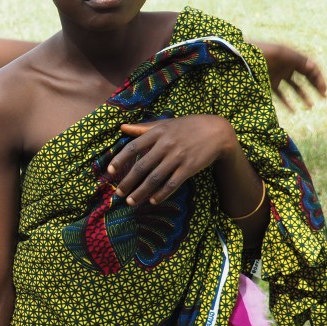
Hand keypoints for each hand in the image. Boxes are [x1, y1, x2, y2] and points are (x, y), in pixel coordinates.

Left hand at [108, 116, 236, 206]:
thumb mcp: (165, 123)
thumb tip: (122, 127)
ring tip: (131, 202)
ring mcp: (177, 157)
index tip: (109, 171)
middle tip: (118, 194)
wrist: (216, 131)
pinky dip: (161, 194)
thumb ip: (143, 128)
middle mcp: (165, 145)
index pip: (133, 147)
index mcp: (157, 133)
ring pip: (154, 178)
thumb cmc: (187, 126)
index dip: (119, 160)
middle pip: (141, 167)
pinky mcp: (189, 168)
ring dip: (141, 192)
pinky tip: (153, 201)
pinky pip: (172, 184)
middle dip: (127, 182)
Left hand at [257, 41, 326, 111]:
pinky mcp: (268, 83)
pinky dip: (287, 102)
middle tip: (323, 98)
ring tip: (310, 107)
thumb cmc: (259, 51)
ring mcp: (278, 75)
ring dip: (303, 96)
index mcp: (292, 57)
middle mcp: (287, 66)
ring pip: (294, 87)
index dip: (319, 78)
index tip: (323, 90)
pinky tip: (293, 111)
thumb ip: (296, 59)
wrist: (238, 55)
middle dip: (315, 87)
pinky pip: (280, 94)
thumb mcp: (279, 53)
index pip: (311, 68)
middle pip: (305, 77)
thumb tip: (313, 67)